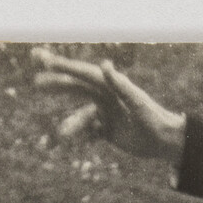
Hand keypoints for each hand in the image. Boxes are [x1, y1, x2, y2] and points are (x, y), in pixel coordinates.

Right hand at [31, 50, 185, 165]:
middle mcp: (106, 97)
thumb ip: (119, 84)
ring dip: (73, 124)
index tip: (43, 60)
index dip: (63, 66)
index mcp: (110, 86)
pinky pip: (91, 132)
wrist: (165, 141)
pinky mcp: (109, 130)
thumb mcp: (136, 102)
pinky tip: (79, 142)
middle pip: (77, 88)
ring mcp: (106, 113)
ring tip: (65, 133)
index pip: (82, 73)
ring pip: (82, 116)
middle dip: (57, 84)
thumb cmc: (153, 118)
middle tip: (36, 83)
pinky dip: (85, 136)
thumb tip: (105, 64)